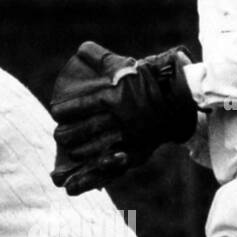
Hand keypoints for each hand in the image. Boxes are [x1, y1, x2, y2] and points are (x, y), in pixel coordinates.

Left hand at [48, 42, 195, 194]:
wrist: (179, 101)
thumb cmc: (150, 81)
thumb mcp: (126, 65)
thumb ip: (101, 58)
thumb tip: (80, 49)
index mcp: (114, 98)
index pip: (80, 107)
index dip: (64, 111)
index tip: (57, 112)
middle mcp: (118, 121)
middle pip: (82, 132)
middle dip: (65, 136)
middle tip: (60, 135)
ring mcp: (127, 140)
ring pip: (92, 153)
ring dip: (74, 157)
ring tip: (63, 160)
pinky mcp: (134, 154)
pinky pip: (108, 171)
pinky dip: (87, 180)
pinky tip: (70, 187)